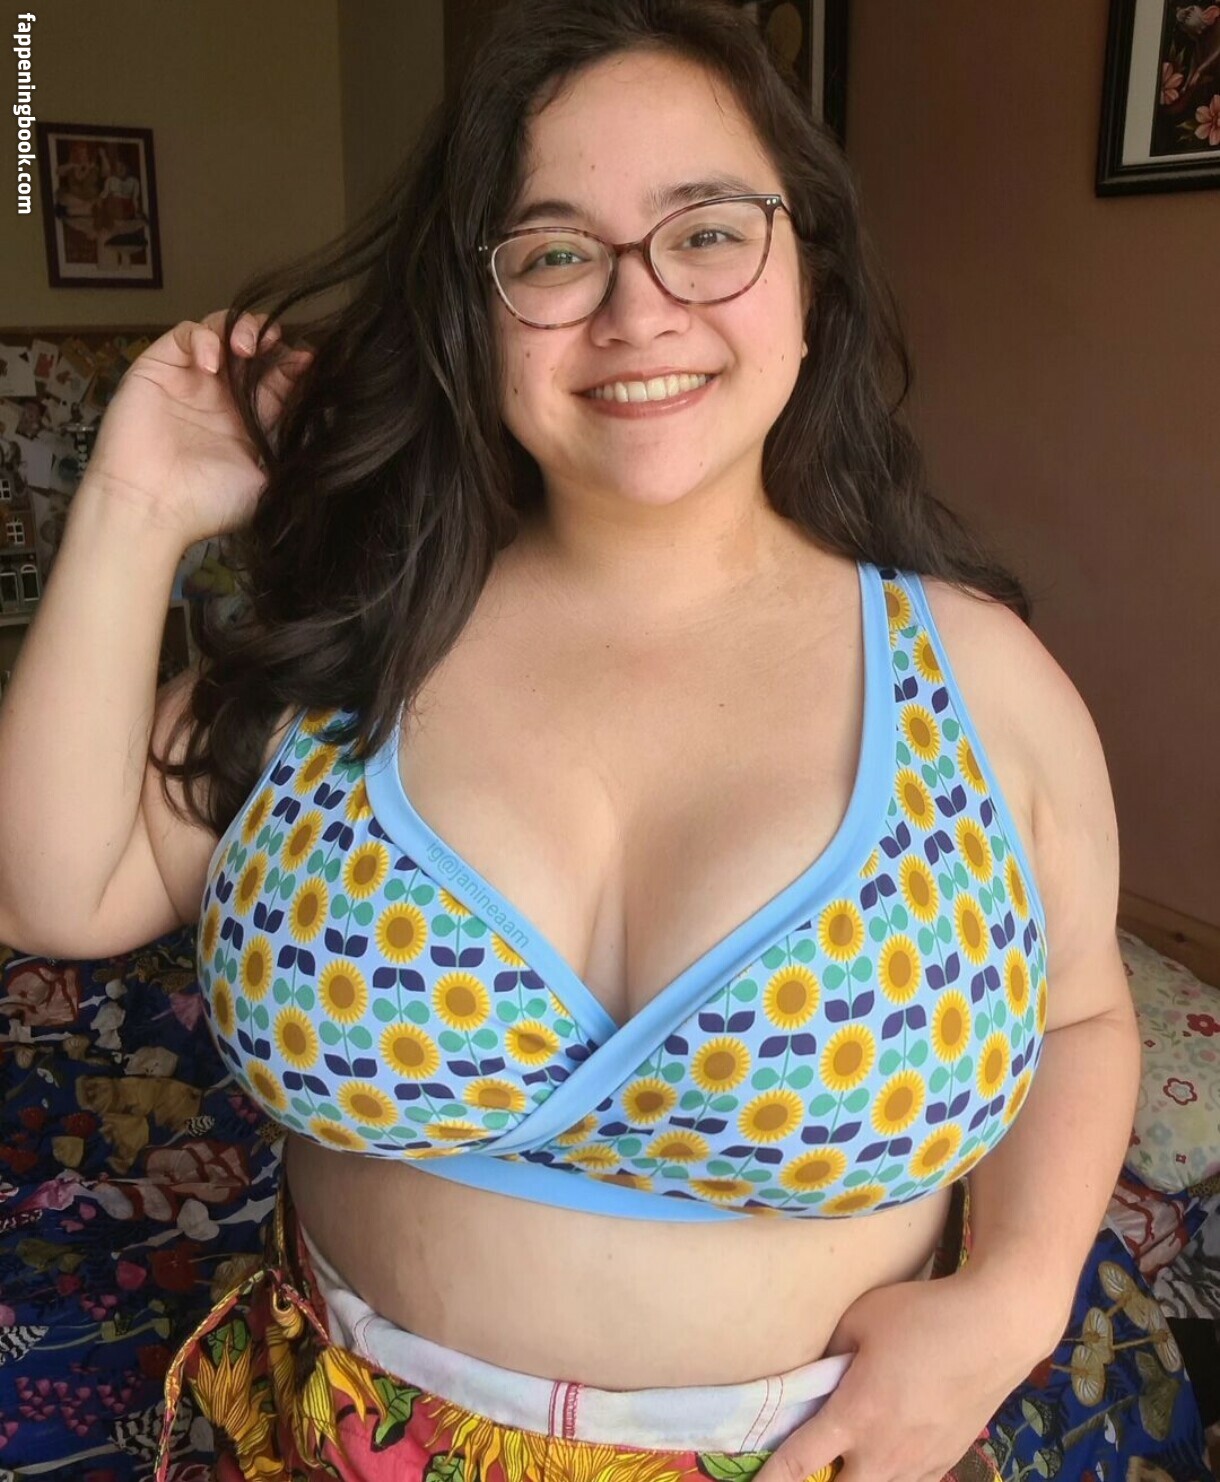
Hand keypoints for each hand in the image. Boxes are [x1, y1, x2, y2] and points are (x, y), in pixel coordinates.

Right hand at [83, 308, 314, 547]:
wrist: (152, 508)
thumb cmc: (207, 503)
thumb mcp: (265, 479)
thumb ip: (291, 447)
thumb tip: (327, 426)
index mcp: (251, 420)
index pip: (281, 378)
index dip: (297, 365)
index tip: (311, 363)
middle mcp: (222, 395)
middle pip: (256, 347)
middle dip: (273, 338)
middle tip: (280, 346)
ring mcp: (192, 379)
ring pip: (222, 329)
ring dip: (242, 328)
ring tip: (247, 348)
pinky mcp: (160, 367)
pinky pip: (187, 333)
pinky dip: (203, 338)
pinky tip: (210, 365)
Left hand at [751, 1265, 1049, 1481]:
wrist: (996, 1329)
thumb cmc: (923, 1316)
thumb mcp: (862, 1318)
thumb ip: (831, 1351)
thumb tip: (818, 1372)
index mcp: (857, 1416)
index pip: (799, 1462)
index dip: (771, 1481)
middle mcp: (886, 1452)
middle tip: (807, 1465)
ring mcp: (920, 1462)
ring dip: (857, 1478)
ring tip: (849, 1452)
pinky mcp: (946, 1460)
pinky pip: (908, 1480)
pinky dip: (889, 1473)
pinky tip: (886, 1449)